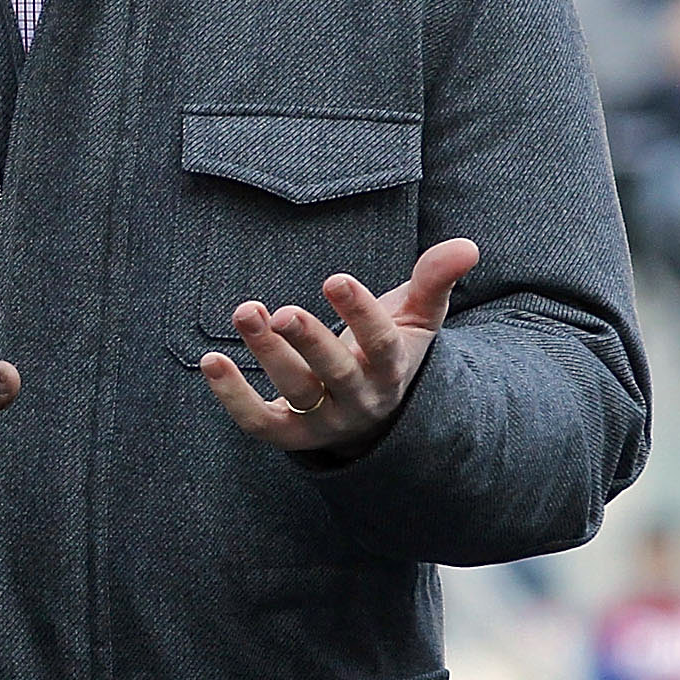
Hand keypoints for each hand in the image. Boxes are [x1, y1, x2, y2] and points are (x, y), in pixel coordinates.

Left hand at [199, 238, 479, 457]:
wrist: (375, 414)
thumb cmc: (391, 349)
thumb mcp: (418, 317)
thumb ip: (435, 280)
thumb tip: (468, 246)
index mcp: (392, 369)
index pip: (380, 345)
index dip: (360, 314)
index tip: (335, 280)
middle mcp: (360, 399)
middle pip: (335, 375)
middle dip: (309, 343)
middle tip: (282, 312)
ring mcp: (324, 420)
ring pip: (296, 392)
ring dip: (268, 355)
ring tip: (245, 312)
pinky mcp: (290, 434)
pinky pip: (259, 422)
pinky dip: (233, 397)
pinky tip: (211, 361)